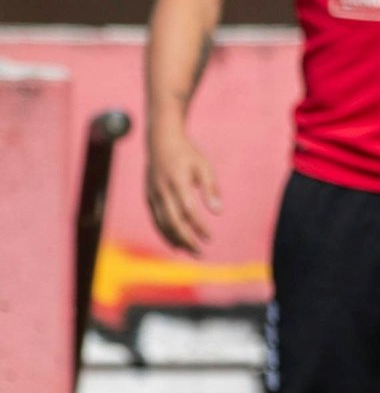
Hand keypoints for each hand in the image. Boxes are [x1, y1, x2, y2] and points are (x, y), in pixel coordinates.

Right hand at [145, 126, 219, 253]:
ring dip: (175, 239)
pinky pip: (155, 219)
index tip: (209, 238)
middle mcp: (162, 191)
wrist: (161, 141)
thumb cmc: (187, 154)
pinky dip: (165, 232)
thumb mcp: (203, 166)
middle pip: (172, 221)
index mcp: (177, 182)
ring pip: (161, 223)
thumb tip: (218, 211)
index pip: (188, 211)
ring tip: (190, 251)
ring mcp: (153, 195)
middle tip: (200, 251)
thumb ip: (211, 188)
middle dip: (186, 239)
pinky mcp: (148, 197)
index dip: (198, 227)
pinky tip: (176, 242)